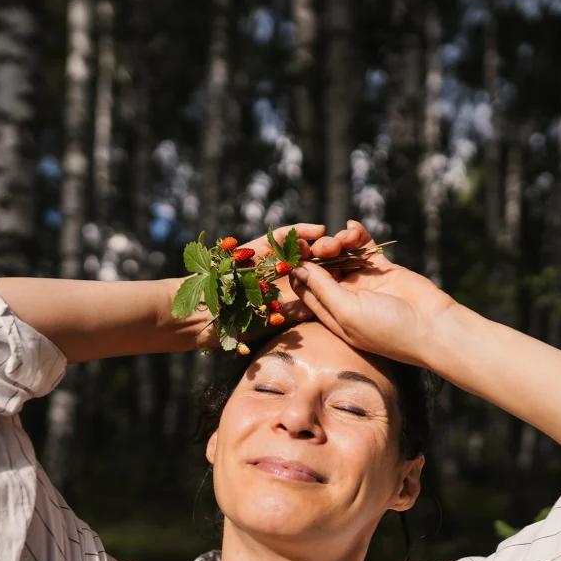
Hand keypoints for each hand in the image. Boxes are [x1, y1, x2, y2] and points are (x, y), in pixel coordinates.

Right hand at [187, 223, 369, 348]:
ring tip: (341, 240)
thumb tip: (325, 327)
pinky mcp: (257, 248)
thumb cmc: (232, 329)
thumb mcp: (270, 330)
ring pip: (304, 249)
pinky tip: (317, 229)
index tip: (361, 274)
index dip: (344, 279)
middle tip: (355, 253)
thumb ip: (292, 322)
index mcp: (295, 299)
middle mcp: (287, 279)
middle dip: (338, 257)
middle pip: (320, 264)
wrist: (199, 313)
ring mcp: (273, 262)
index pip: (326, 286)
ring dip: (323, 244)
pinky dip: (298, 232)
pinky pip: (281, 237)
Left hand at [286, 220, 455, 364]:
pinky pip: (366, 248)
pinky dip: (358, 235)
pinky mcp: (383, 270)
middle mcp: (346, 298)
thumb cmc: (387, 329)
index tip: (291, 252)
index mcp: (332, 314)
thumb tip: (297, 269)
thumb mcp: (346, 312)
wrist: (432, 327)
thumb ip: (322, 289)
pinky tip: (353, 226)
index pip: (306, 289)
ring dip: (339, 242)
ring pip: (342, 255)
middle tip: (321, 243)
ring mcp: (365, 283)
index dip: (297, 270)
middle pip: (322, 269)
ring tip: (345, 238)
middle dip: (318, 253)